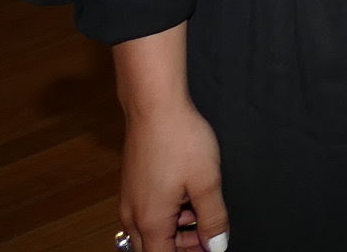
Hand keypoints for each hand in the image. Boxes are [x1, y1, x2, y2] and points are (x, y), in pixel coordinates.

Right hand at [119, 98, 226, 251]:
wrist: (155, 108)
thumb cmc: (180, 140)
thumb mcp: (207, 182)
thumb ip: (213, 218)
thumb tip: (216, 245)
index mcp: (150, 221)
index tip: (207, 248)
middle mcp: (133, 216)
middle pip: (155, 248)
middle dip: (182, 246)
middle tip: (208, 232)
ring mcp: (130, 201)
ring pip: (151, 231)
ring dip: (177, 229)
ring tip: (201, 208)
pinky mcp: (132, 187)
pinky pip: (148, 213)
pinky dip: (168, 213)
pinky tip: (187, 195)